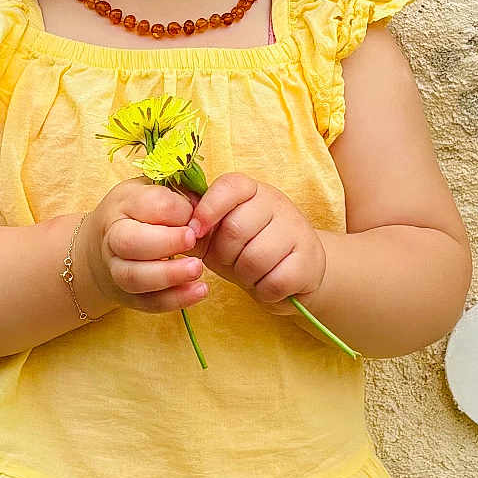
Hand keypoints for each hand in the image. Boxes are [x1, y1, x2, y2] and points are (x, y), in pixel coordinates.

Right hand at [81, 176, 208, 313]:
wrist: (100, 248)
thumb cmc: (138, 213)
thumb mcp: (153, 192)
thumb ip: (178, 195)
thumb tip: (205, 209)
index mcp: (123, 204)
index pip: (149, 204)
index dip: (176, 210)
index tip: (197, 215)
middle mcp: (113, 237)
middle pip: (130, 242)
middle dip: (165, 242)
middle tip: (192, 240)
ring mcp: (116, 269)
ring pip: (135, 277)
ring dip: (169, 275)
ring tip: (198, 269)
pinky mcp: (128, 295)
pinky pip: (149, 302)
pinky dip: (175, 299)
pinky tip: (198, 291)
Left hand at [181, 172, 326, 316]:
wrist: (294, 272)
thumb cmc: (247, 249)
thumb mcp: (219, 233)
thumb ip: (196, 224)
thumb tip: (167, 219)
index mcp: (251, 191)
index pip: (229, 187)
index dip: (207, 210)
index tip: (195, 233)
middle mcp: (277, 203)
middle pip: (236, 229)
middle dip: (225, 254)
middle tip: (231, 261)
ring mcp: (297, 230)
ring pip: (255, 258)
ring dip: (245, 275)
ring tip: (250, 273)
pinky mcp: (309, 261)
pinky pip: (274, 281)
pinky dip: (264, 290)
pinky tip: (267, 284)